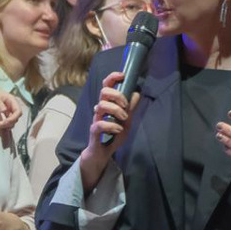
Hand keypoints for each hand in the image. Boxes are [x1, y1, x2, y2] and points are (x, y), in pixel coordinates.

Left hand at [0, 83, 22, 133]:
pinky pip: (6, 124)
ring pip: (11, 123)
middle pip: (15, 119)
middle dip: (7, 124)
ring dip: (4, 127)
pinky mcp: (4, 116)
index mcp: (12, 101)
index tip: (5, 122)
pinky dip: (2, 127)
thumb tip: (4, 110)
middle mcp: (12, 108)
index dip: (13, 118)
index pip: (18, 112)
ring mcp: (8, 113)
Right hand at [78, 71, 140, 191]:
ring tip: (124, 120)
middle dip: (117, 95)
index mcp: (108, 104)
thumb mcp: (126, 121)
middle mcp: (100, 109)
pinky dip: (111, 125)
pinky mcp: (94, 132)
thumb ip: (131, 108)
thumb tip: (136, 93)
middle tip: (125, 105)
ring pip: (100, 105)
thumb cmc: (113, 135)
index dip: (113, 77)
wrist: (102, 154)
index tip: (122, 75)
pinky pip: (99, 124)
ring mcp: (96, 120)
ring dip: (116, 111)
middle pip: (103, 92)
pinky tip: (118, 130)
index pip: (106, 85)